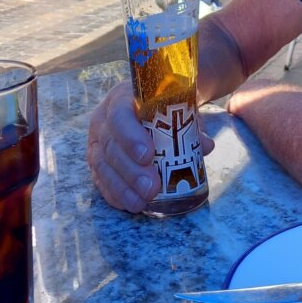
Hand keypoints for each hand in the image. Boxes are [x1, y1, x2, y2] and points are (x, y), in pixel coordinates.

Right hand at [87, 80, 214, 212]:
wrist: (151, 103)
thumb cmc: (164, 104)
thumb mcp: (178, 105)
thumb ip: (191, 122)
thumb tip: (205, 145)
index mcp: (121, 98)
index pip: (120, 115)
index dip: (131, 136)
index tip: (148, 155)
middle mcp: (103, 119)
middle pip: (111, 146)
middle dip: (131, 171)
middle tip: (151, 187)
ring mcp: (97, 142)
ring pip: (102, 166)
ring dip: (122, 187)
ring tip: (141, 202)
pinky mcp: (97, 162)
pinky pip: (101, 180)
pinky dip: (115, 195)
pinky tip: (130, 204)